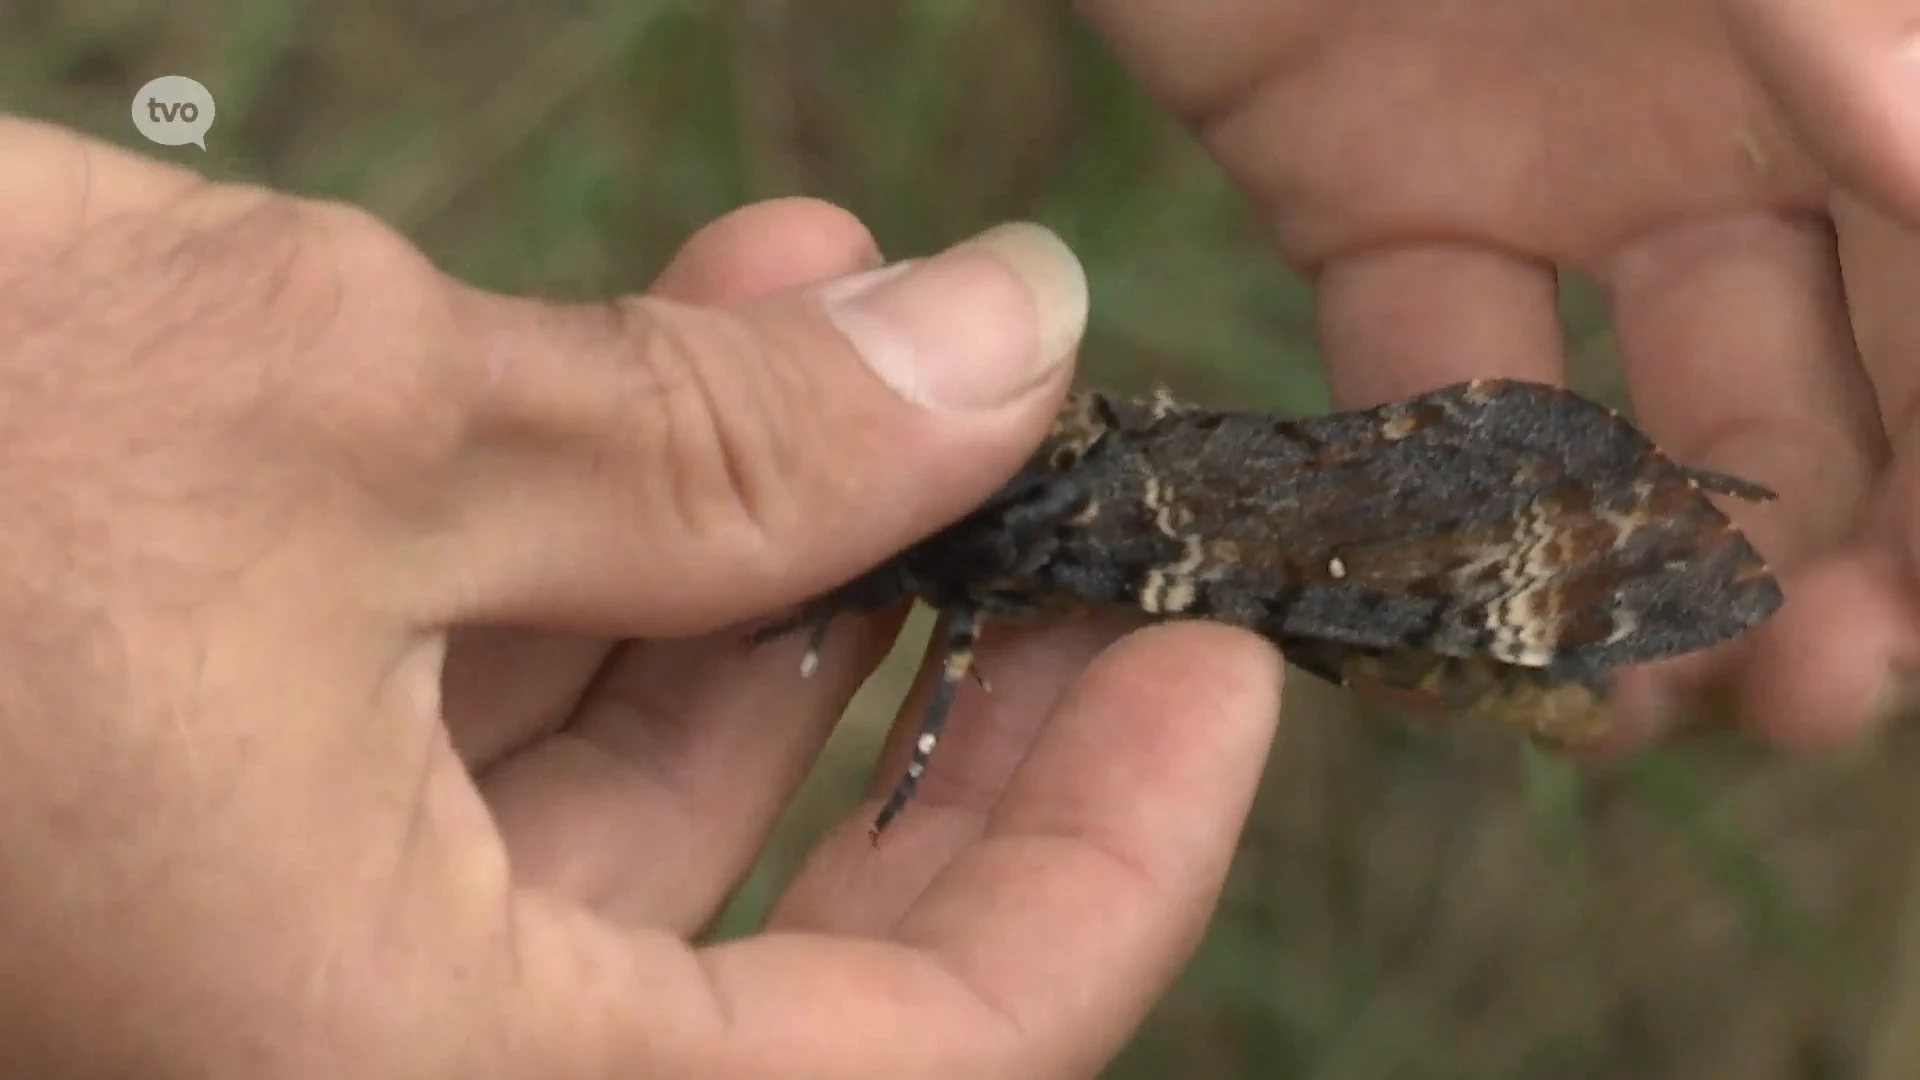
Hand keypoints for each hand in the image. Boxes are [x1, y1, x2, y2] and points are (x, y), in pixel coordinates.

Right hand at [0, 118, 1281, 1076]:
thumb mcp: (341, 420)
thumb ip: (721, 436)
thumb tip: (1010, 346)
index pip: (918, 1070)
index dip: (1110, 858)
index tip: (1219, 657)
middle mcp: (326, 1072)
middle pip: (788, 941)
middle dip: (951, 683)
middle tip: (1075, 485)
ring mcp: (258, 950)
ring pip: (635, 800)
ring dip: (779, 550)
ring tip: (884, 329)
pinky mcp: (198, 812)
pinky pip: (484, 722)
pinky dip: (613, 538)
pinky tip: (712, 342)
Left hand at [1077, 0, 1919, 748]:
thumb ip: (1821, 3)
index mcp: (1865, 33)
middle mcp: (1746, 101)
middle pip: (1843, 377)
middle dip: (1853, 547)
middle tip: (1820, 692)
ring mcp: (1561, 154)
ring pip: (1644, 417)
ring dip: (1660, 573)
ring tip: (1638, 705)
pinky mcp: (1369, 191)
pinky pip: (1422, 391)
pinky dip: (1442, 513)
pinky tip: (1460, 634)